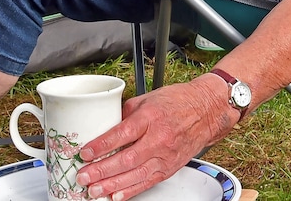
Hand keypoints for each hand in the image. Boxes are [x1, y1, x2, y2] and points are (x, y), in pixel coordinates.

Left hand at [75, 76, 236, 199]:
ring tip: (94, 190)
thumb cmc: (177, 102)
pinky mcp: (169, 168)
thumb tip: (103, 126)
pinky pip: (148, 182)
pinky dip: (131, 191)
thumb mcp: (146, 99)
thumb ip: (124, 114)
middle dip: (102, 171)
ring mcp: (165, 155)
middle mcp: (159, 138)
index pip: (122, 134)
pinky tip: (116, 196)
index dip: (101, 146)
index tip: (85, 153)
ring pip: (136, 175)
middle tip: (84, 176)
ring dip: (112, 185)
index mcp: (150, 117)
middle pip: (127, 159)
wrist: (206, 111)